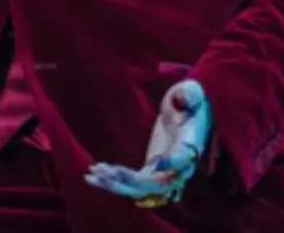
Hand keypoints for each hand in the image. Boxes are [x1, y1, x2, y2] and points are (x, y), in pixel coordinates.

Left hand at [86, 80, 211, 208]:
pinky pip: (131, 185)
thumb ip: (188, 95)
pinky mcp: (149, 173)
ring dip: (117, 185)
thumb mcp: (191, 94)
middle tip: (109, 171)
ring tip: (93, 174)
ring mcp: (162, 174)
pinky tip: (92, 175)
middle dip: (133, 181)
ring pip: (141, 190)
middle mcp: (179, 168)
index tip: (159, 162)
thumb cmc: (189, 103)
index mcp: (191, 145)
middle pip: (158, 184)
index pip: (184, 158)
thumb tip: (183, 97)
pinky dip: (112, 182)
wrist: (186, 116)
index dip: (174, 163)